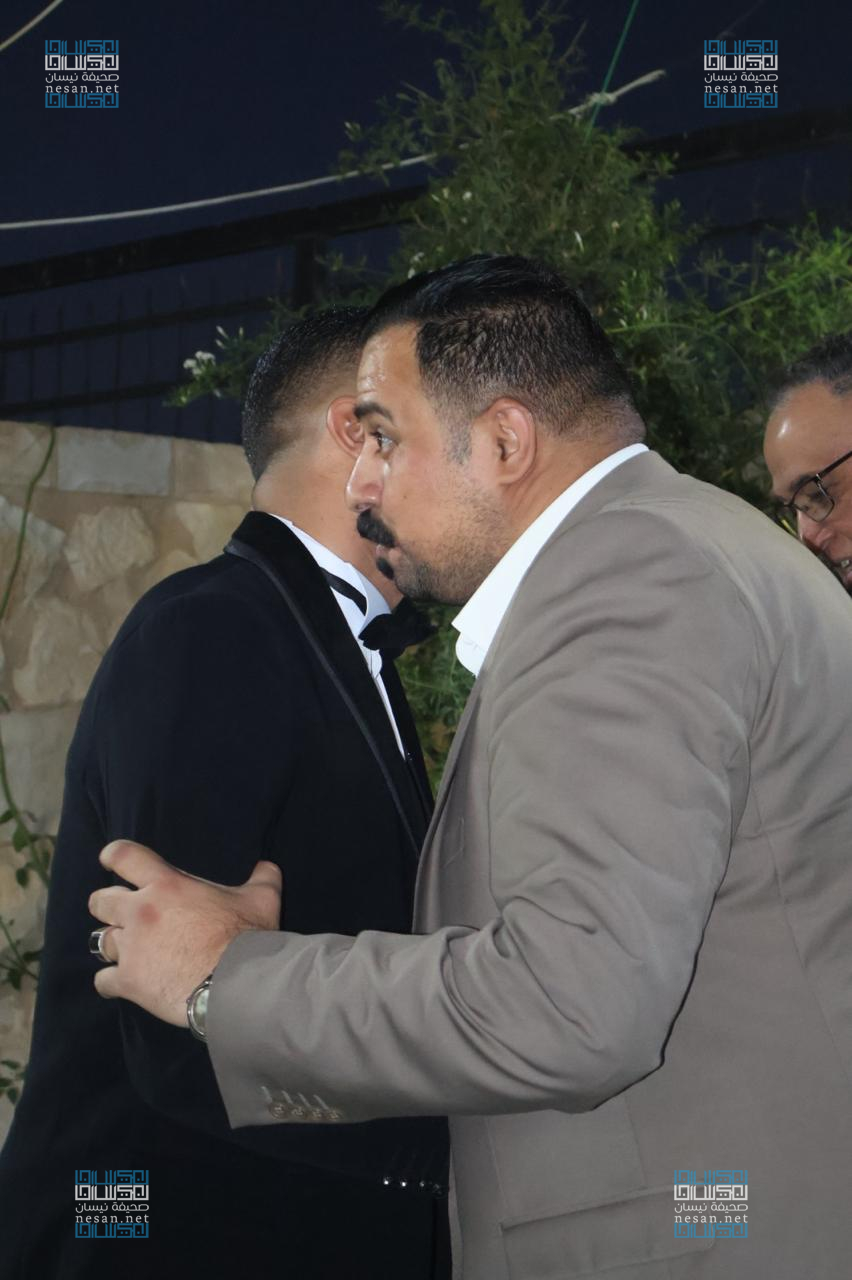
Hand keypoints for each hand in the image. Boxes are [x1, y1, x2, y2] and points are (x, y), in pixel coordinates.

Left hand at [89, 840, 281, 1026]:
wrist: (238, 983)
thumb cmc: (247, 936)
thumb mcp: (261, 899)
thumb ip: (262, 877)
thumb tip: (267, 866)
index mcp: (166, 884)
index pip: (123, 856)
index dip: (112, 855)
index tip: (109, 860)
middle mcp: (140, 912)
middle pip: (100, 901)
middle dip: (107, 905)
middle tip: (122, 914)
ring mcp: (130, 948)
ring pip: (99, 941)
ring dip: (112, 944)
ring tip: (125, 951)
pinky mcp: (128, 981)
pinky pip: (102, 981)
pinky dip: (110, 982)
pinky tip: (120, 984)